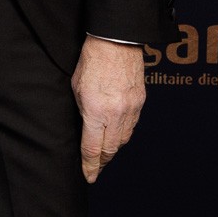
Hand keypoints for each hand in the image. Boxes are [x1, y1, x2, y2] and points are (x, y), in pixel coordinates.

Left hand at [71, 35, 146, 182]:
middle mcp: (116, 114)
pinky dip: (124, 133)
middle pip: (110, 149)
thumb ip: (83, 112)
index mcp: (96, 111)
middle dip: (102, 161)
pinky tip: (117, 134)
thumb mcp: (77, 88)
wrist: (117, 40)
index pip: (93, 149)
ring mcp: (131, 108)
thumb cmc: (92, 61)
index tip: (88, 176)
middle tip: (95, 168)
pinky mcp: (141, 101)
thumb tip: (85, 129)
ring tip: (105, 154)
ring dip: (113, 148)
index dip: (90, 166)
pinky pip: (132, 125)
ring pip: (124, 140)